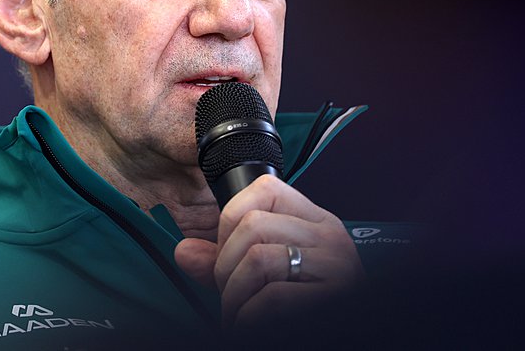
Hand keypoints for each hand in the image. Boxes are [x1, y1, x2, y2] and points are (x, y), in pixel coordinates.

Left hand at [174, 174, 364, 328]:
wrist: (340, 340)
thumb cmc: (306, 307)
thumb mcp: (268, 277)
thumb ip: (228, 261)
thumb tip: (185, 251)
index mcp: (318, 225)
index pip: (266, 190)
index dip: (230, 220)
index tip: (228, 254)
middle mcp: (331, 239)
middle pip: (252, 226)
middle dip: (225, 267)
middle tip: (231, 296)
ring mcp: (336, 267)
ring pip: (257, 259)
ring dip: (234, 298)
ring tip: (240, 315)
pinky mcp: (333, 297)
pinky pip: (271, 299)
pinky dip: (248, 319)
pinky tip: (253, 326)